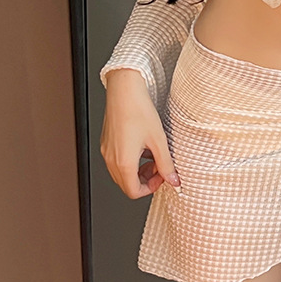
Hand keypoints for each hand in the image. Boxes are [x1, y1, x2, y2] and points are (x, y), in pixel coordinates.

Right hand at [100, 69, 181, 198]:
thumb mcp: (158, 140)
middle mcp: (111, 159)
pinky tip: (143, 146)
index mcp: (123, 162)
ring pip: (122, 173)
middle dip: (145, 180)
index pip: (133, 191)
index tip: (162, 176)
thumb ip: (166, 164)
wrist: (124, 90)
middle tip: (159, 167)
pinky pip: (117, 161)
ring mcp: (106, 151)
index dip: (151, 188)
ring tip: (153, 155)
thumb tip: (173, 180)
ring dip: (138, 171)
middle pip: (126, 184)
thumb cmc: (138, 110)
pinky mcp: (106, 142)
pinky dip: (131, 161)